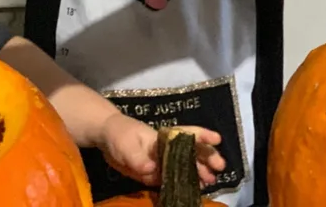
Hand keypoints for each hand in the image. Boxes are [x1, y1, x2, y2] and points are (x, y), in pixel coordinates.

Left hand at [98, 117, 224, 187]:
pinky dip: (184, 185)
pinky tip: (193, 191)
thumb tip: (152, 169)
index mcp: (163, 138)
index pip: (186, 134)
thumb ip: (138, 157)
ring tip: (210, 182)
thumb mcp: (125, 143)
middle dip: (207, 158)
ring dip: (198, 174)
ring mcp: (163, 163)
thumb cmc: (119, 133)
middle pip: (191, 152)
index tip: (217, 139)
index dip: (202, 136)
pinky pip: (173, 181)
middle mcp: (167, 150)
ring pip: (185, 168)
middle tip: (219, 168)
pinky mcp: (156, 175)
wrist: (106, 138)